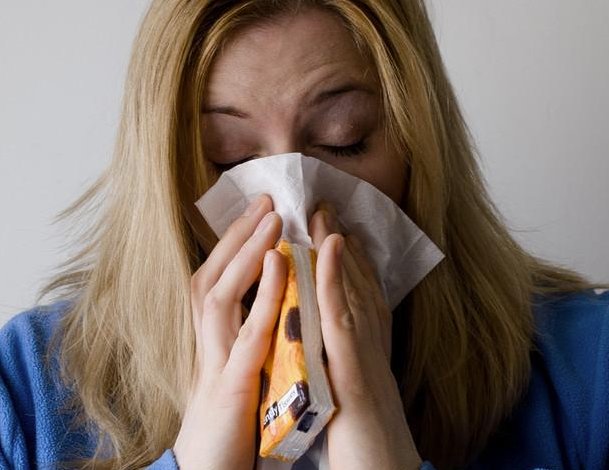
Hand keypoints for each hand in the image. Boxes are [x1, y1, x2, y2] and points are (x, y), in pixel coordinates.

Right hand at [174, 194, 286, 469]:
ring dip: (246, 252)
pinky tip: (280, 265)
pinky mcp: (230, 382)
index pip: (218, 275)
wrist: (210, 462)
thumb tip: (264, 290)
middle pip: (215, 272)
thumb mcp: (235, 358)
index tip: (260, 208)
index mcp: (211, 331)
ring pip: (222, 292)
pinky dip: (263, 295)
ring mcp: (214, 357)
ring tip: (271, 217)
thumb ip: (244, 324)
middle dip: (239, 233)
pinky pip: (247, 331)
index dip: (236, 240)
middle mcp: (205, 337)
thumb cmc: (229, 411)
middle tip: (267, 197)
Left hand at [309, 202, 421, 469]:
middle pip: (356, 285)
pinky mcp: (355, 369)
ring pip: (351, 290)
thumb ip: (346, 361)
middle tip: (328, 206)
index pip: (357, 296)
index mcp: (365, 350)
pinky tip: (332, 247)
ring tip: (325, 211)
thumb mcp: (355, 389)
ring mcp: (364, 353)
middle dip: (341, 244)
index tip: (335, 229)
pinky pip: (342, 315)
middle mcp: (369, 344)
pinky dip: (337, 278)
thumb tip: (332, 341)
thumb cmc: (367, 440)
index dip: (348, 261)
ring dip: (337, 249)